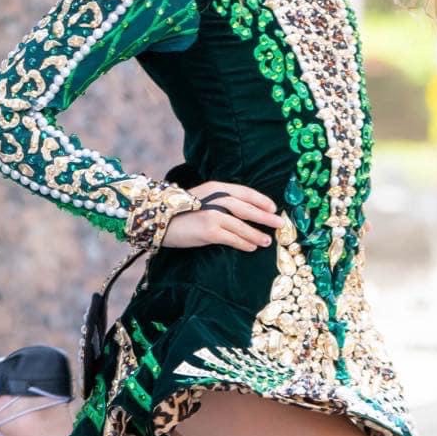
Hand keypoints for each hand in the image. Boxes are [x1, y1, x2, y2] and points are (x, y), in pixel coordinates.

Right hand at [163, 181, 291, 252]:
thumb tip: (241, 211)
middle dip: (265, 217)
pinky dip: (244, 243)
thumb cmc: (179, 213)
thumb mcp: (201, 199)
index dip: (261, 200)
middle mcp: (216, 199)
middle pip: (247, 208)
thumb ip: (219, 202)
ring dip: (257, 234)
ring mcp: (213, 214)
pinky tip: (251, 247)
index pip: (244, 192)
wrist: (157, 220)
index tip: (273, 208)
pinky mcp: (209, 231)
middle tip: (280, 224)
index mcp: (215, 188)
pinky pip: (232, 238)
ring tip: (267, 241)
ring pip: (242, 226)